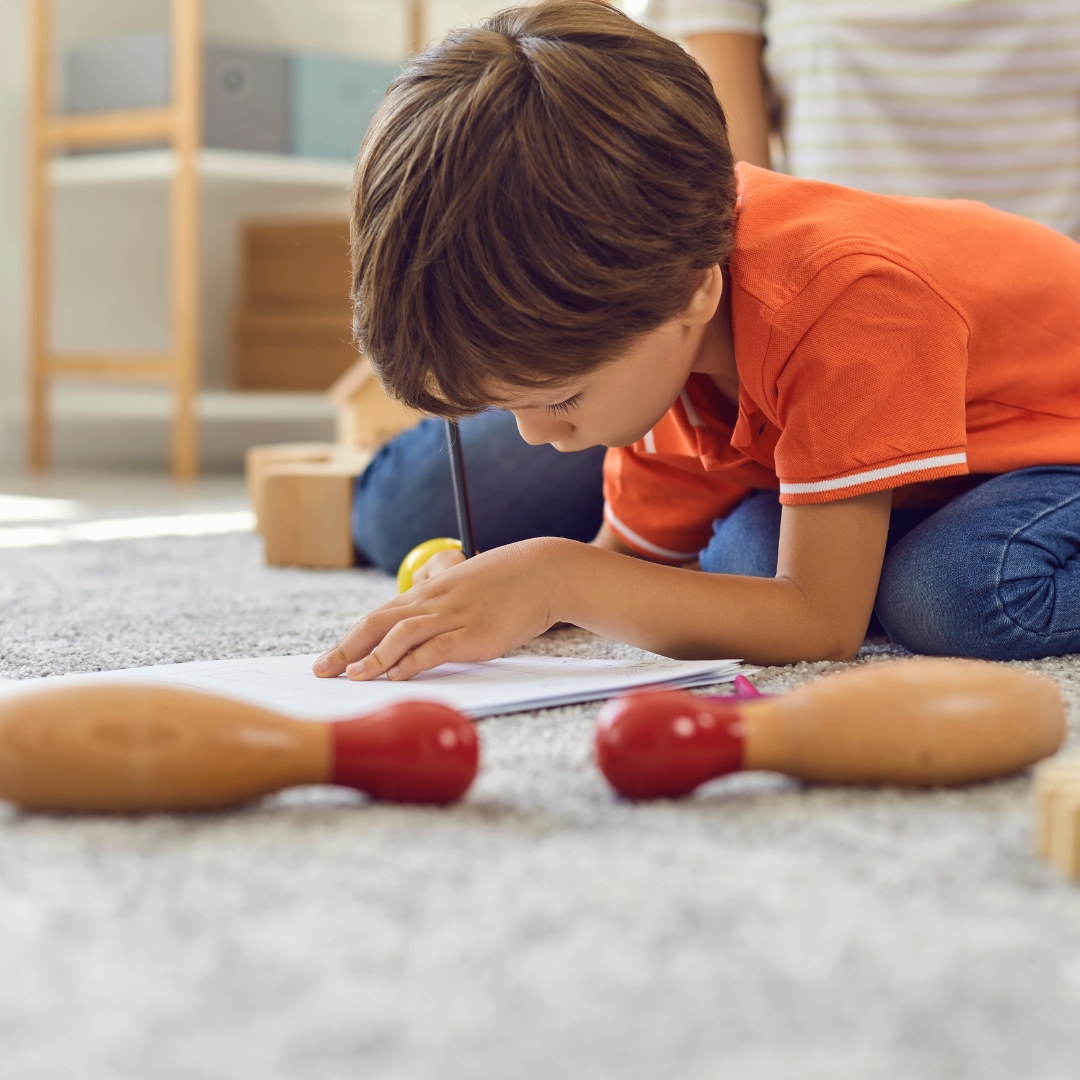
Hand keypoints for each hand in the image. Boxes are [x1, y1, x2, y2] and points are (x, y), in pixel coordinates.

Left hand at [314, 538, 567, 681]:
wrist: (542, 573)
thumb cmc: (505, 582)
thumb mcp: (463, 584)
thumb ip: (438, 594)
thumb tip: (420, 603)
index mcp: (427, 593)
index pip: (378, 616)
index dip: (349, 639)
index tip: (326, 659)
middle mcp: (432, 603)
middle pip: (378, 623)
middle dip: (346, 648)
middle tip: (320, 670)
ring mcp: (452, 618)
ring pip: (401, 635)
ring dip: (372, 657)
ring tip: (351, 677)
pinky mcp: (473, 634)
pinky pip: (435, 647)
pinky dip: (413, 661)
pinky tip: (396, 675)